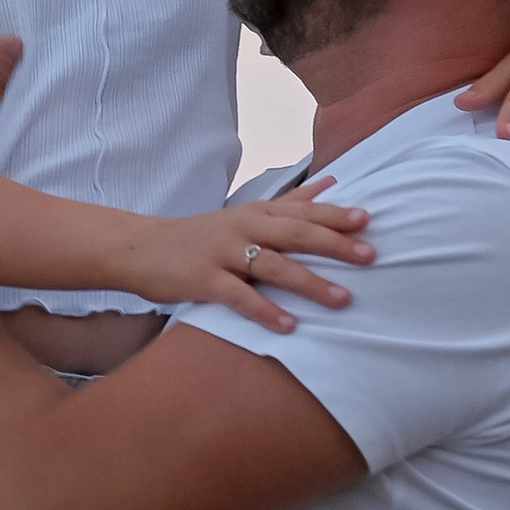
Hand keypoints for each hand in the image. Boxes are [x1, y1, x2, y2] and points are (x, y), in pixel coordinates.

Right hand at [119, 186, 371, 329]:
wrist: (140, 247)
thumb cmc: (200, 234)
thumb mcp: (246, 212)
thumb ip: (290, 201)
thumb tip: (331, 183)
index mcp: (256, 212)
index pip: (302, 210)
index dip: (335, 215)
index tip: (368, 221)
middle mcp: (243, 228)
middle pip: (295, 233)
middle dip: (334, 244)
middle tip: (370, 255)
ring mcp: (223, 253)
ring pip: (273, 266)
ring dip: (310, 282)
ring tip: (342, 299)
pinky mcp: (204, 280)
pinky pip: (239, 297)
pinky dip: (265, 310)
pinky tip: (289, 326)